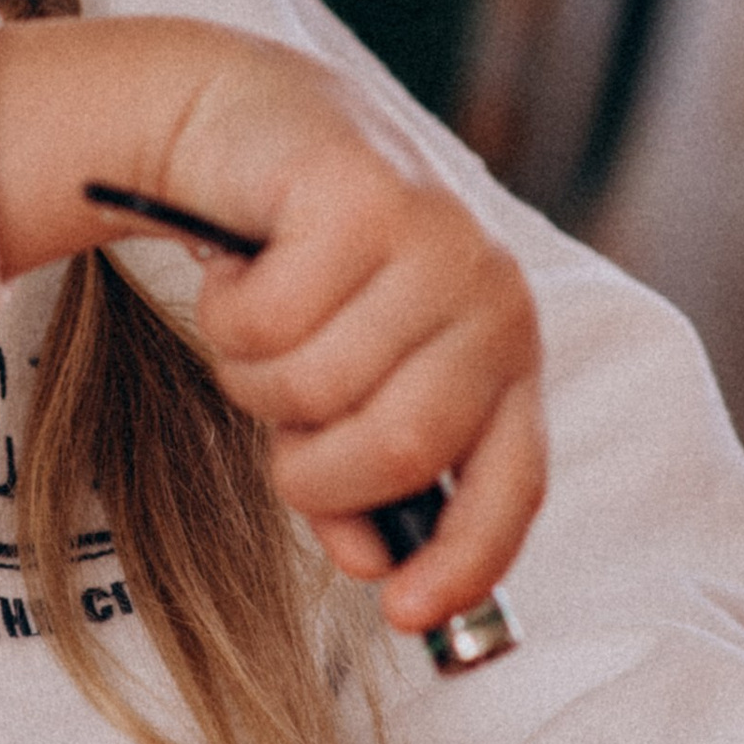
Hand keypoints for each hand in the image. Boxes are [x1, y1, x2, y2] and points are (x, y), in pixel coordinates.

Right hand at [0, 15, 544, 633]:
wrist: (246, 127)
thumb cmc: (299, 271)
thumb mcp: (338, 390)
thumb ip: (361, 477)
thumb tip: (367, 564)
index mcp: (503, 357)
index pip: (512, 483)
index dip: (464, 562)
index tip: (402, 615)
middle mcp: (492, 298)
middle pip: (399, 447)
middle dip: (312, 465)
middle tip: (277, 425)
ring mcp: (437, 241)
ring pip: (317, 384)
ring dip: (254, 374)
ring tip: (259, 321)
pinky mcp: (365, 195)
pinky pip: (271, 317)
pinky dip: (230, 309)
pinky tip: (245, 261)